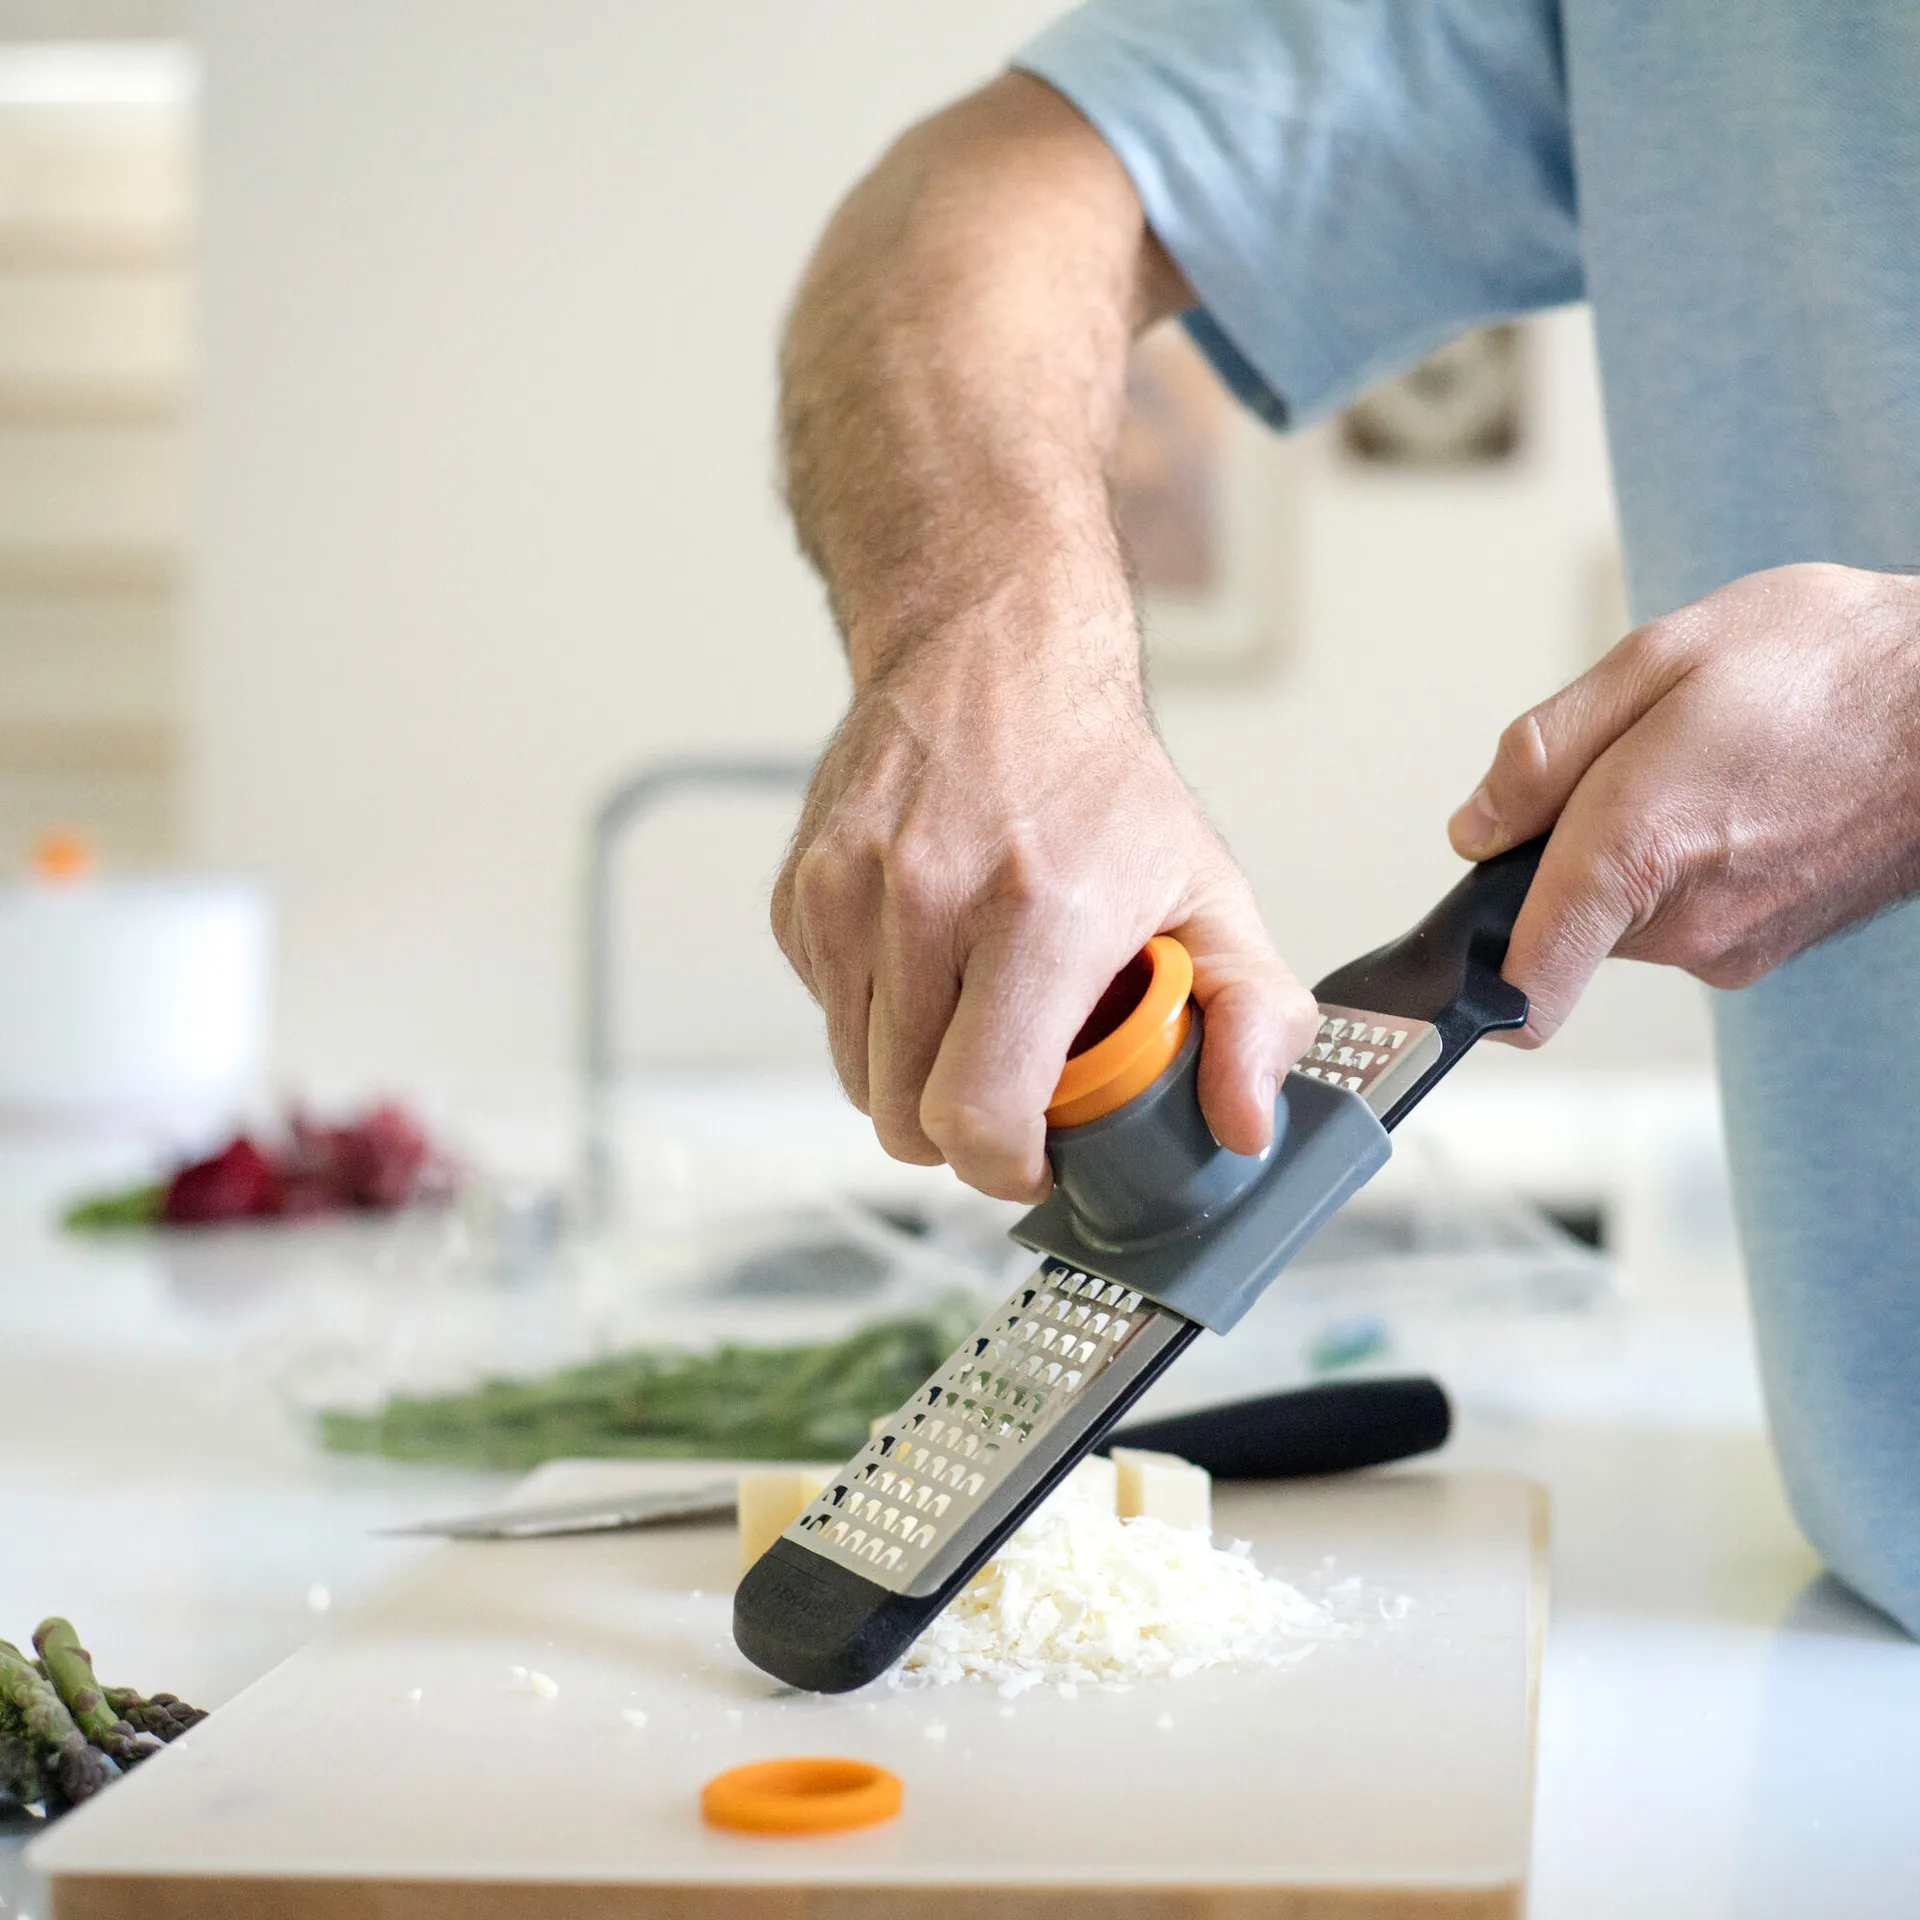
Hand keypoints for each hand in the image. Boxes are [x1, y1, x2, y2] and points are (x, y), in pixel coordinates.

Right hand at [773, 635, 1319, 1200]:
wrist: (992, 657)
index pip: (978, 1114)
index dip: (1009, 1166)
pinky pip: (830, 1017)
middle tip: (1019, 1077)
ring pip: (859, 1080)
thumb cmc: (1103, 786)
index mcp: (1039, 911)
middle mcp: (927, 897)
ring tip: (979, 1007)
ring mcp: (847, 892)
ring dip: (918, 1076)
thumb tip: (1244, 1127)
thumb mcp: (1212, 893)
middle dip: (965, 1129)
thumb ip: (1254, 1018)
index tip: (1040, 1154)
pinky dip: (879, 1016)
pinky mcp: (798, 893)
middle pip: (907, 1118)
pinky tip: (931, 957)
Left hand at [1448, 563, 1919, 1039]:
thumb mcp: (1659, 657)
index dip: (1470, 979)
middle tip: (1633, 764)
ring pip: (1621, 914)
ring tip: (1706, 767)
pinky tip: (1742, 795)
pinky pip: (1680, 915)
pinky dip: (1686, 863)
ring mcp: (1732, 947)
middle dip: (1566, 848)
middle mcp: (1683, 926)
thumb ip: (1542, 753)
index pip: (1521, 983)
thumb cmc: (1831, 666)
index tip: (1446, 965)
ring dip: (1631, 850)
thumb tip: (1475, 828)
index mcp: (1634, 852)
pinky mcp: (1766, 949)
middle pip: (1558, 917)